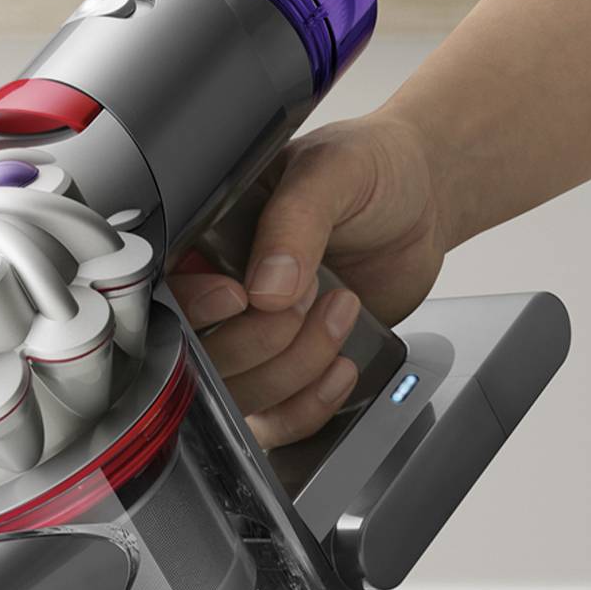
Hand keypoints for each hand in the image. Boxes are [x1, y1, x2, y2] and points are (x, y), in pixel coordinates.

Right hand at [170, 113, 448, 447]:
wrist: (424, 199)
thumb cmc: (371, 169)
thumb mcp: (332, 173)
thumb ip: (296, 221)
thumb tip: (267, 286)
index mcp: (206, 236)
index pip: (166, 293)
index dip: (196, 307)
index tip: (241, 295)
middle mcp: (218, 291)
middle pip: (198, 355)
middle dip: (263, 337)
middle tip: (312, 293)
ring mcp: (252, 337)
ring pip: (238, 394)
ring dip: (295, 366)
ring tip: (342, 308)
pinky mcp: (288, 370)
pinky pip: (275, 420)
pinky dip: (308, 405)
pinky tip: (341, 365)